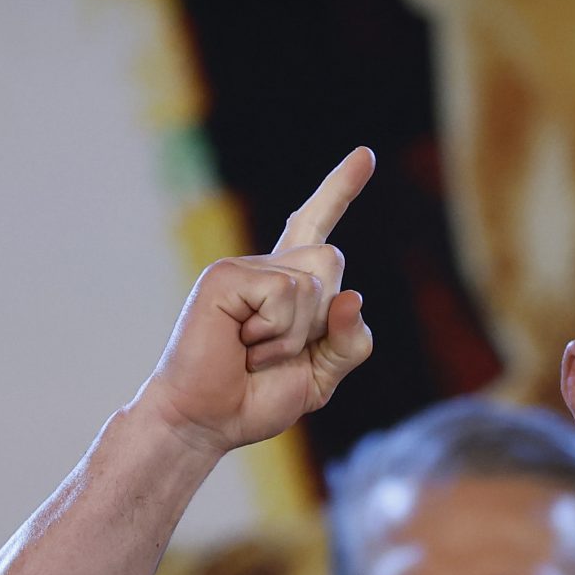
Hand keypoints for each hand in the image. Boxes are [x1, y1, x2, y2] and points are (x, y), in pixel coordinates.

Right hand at [134, 148, 377, 457]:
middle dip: (320, 319)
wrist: (207, 421)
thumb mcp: (319, 376)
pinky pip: (285, 294)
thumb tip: (353, 297)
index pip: (317, 227)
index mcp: (286, 285)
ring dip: (295, 336)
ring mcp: (242, 268)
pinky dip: (276, 333)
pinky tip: (243, 346)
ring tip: (254, 352)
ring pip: (313, 283)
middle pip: (330, 260)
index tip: (366, 154)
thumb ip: (348, 342)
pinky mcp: (225, 277)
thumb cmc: (255, 397)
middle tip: (272, 351)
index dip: (340, 189)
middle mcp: (265, 267)